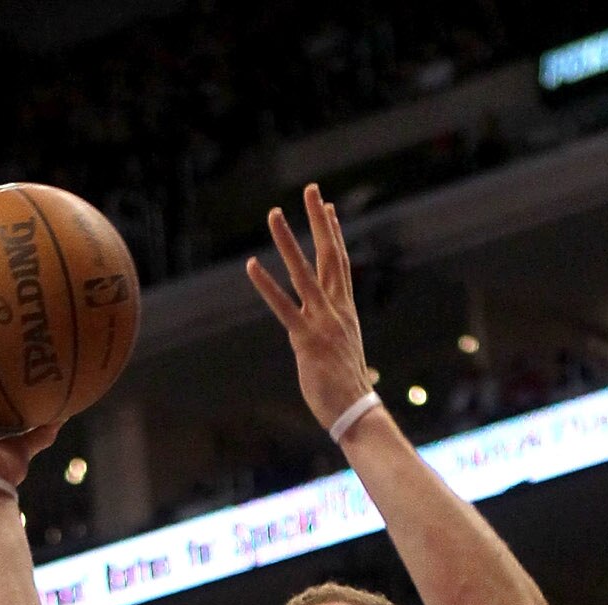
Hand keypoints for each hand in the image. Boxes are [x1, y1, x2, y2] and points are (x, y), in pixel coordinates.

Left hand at [246, 183, 376, 438]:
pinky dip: (267, 285)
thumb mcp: (342, 352)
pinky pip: (284, 307)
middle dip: (318, 221)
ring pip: (304, 272)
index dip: (333, 234)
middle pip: (329, 255)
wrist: (356, 411)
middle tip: (311, 189)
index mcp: (345, 311)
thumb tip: (320, 332)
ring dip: (288, 241)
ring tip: (274, 214)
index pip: (340, 264)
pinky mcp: (306, 340)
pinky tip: (252, 265)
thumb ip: (330, 333)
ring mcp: (322, 322)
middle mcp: (336, 310)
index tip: (327, 207)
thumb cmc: (347, 389)